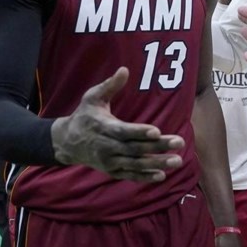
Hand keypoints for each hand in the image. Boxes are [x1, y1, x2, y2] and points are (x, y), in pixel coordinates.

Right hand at [50, 67, 184, 180]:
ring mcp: (109, 161)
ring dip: (157, 164)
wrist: (66, 142)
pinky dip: (144, 177)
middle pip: (135, 149)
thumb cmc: (84, 115)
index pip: (124, 131)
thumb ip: (110, 85)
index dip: (140, 132)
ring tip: (177, 161)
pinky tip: (161, 176)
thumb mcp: (92, 97)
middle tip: (179, 142)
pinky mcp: (112, 171)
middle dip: (158, 147)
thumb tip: (125, 69)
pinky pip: (130, 175)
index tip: (157, 131)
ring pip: (135, 164)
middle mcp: (107, 147)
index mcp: (104, 127)